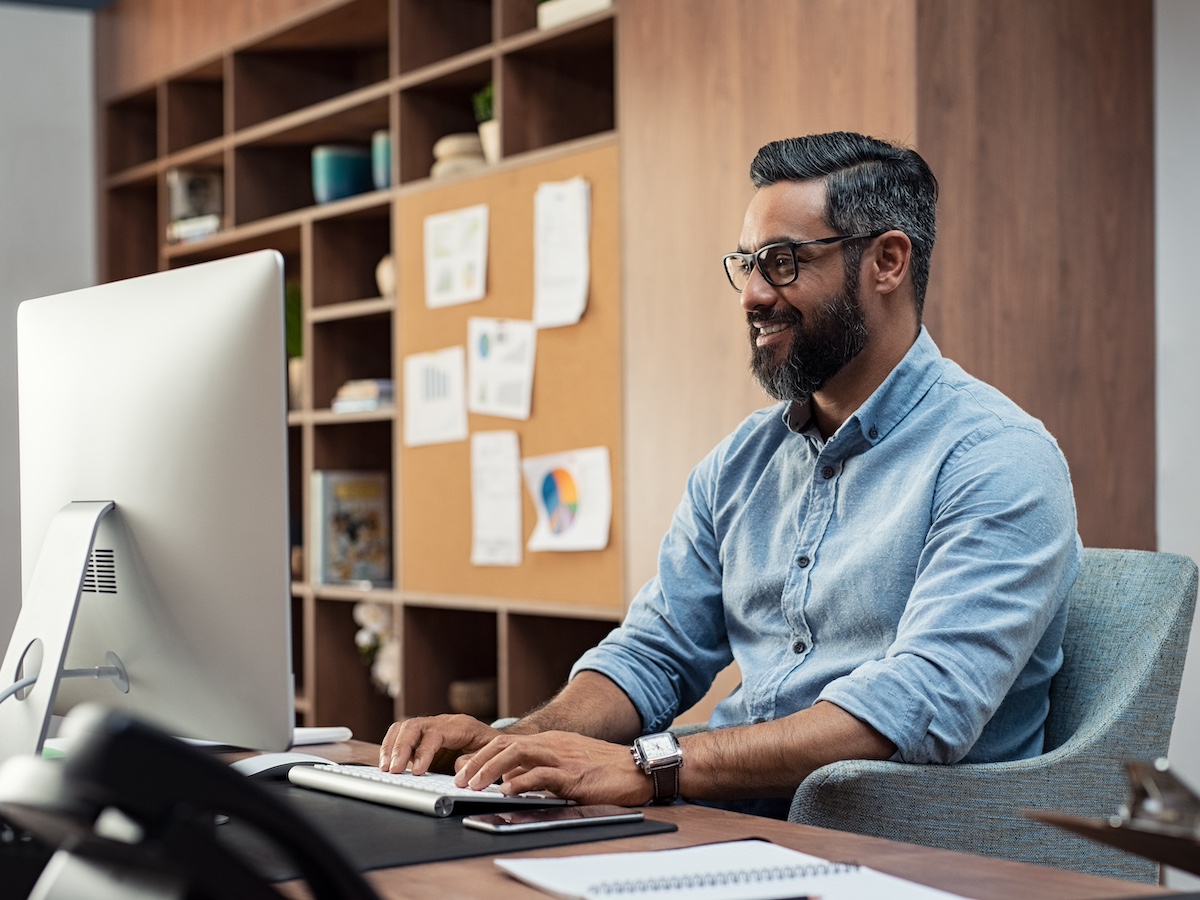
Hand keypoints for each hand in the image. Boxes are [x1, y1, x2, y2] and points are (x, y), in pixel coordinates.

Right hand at [379, 714, 500, 774]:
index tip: (417, 771)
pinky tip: (387, 764)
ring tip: (386, 769)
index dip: (423, 751)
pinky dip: (391, 747)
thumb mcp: (491, 756)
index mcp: (460, 725)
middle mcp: (442, 722)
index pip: (435, 733)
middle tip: (393, 770)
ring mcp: (430, 727)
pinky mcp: (422, 737)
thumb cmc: (493, 749)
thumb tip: (457, 769)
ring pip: (404, 728)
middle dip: (400, 748)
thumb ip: (474, 762)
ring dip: (391, 747)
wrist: (496, 742)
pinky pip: (401, 735)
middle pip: (414, 726)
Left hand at [454, 730, 653, 806]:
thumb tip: (512, 781)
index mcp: (551, 741)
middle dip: (478, 761)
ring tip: (474, 785)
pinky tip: (507, 791)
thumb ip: (541, 770)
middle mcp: (553, 744)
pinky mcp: (574, 774)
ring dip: (490, 769)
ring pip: (517, 754)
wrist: (640, 768)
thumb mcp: (570, 764)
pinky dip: (520, 781)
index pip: (507, 742)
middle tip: (460, 780)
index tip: (464, 770)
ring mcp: (563, 757)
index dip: (482, 755)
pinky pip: (541, 774)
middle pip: (505, 744)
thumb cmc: (607, 769)